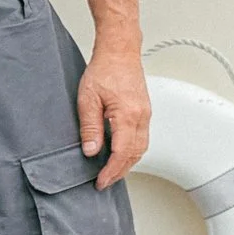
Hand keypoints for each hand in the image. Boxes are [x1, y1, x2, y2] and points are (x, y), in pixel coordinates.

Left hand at [78, 39, 150, 188]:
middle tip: (105, 181)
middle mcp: (142, 116)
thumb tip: (92, 151)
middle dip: (121, 171)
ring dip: (128, 162)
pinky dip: (133, 151)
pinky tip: (121, 153)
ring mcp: (146, 114)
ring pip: (142, 147)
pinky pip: (142, 137)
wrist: (120, 53)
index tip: (101, 181)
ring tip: (113, 171)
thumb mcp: (88, 100)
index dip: (112, 170)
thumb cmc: (105, 70)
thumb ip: (91, 127)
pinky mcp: (144, 111)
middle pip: (136, 153)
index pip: (122, 152)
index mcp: (128, 115)